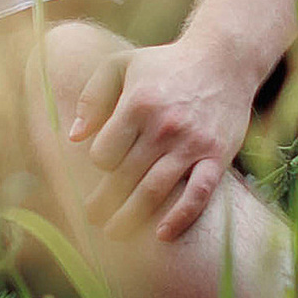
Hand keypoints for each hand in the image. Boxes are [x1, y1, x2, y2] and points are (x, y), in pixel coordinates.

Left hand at [67, 37, 255, 241]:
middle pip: (124, 176)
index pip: (104, 153)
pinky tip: (162, 235)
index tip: (103, 165)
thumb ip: (92, 97)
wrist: (223, 61)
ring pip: (154, 190)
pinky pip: (199, 193)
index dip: (99, 163)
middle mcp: (163, 126)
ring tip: (114, 232)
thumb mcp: (120, 65)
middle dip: (104, 202)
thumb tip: (73, 136)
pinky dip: (181, 217)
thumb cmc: (164, 64)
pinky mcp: (217, 156)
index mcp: (137, 104)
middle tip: (92, 217)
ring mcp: (192, 144)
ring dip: (130, 217)